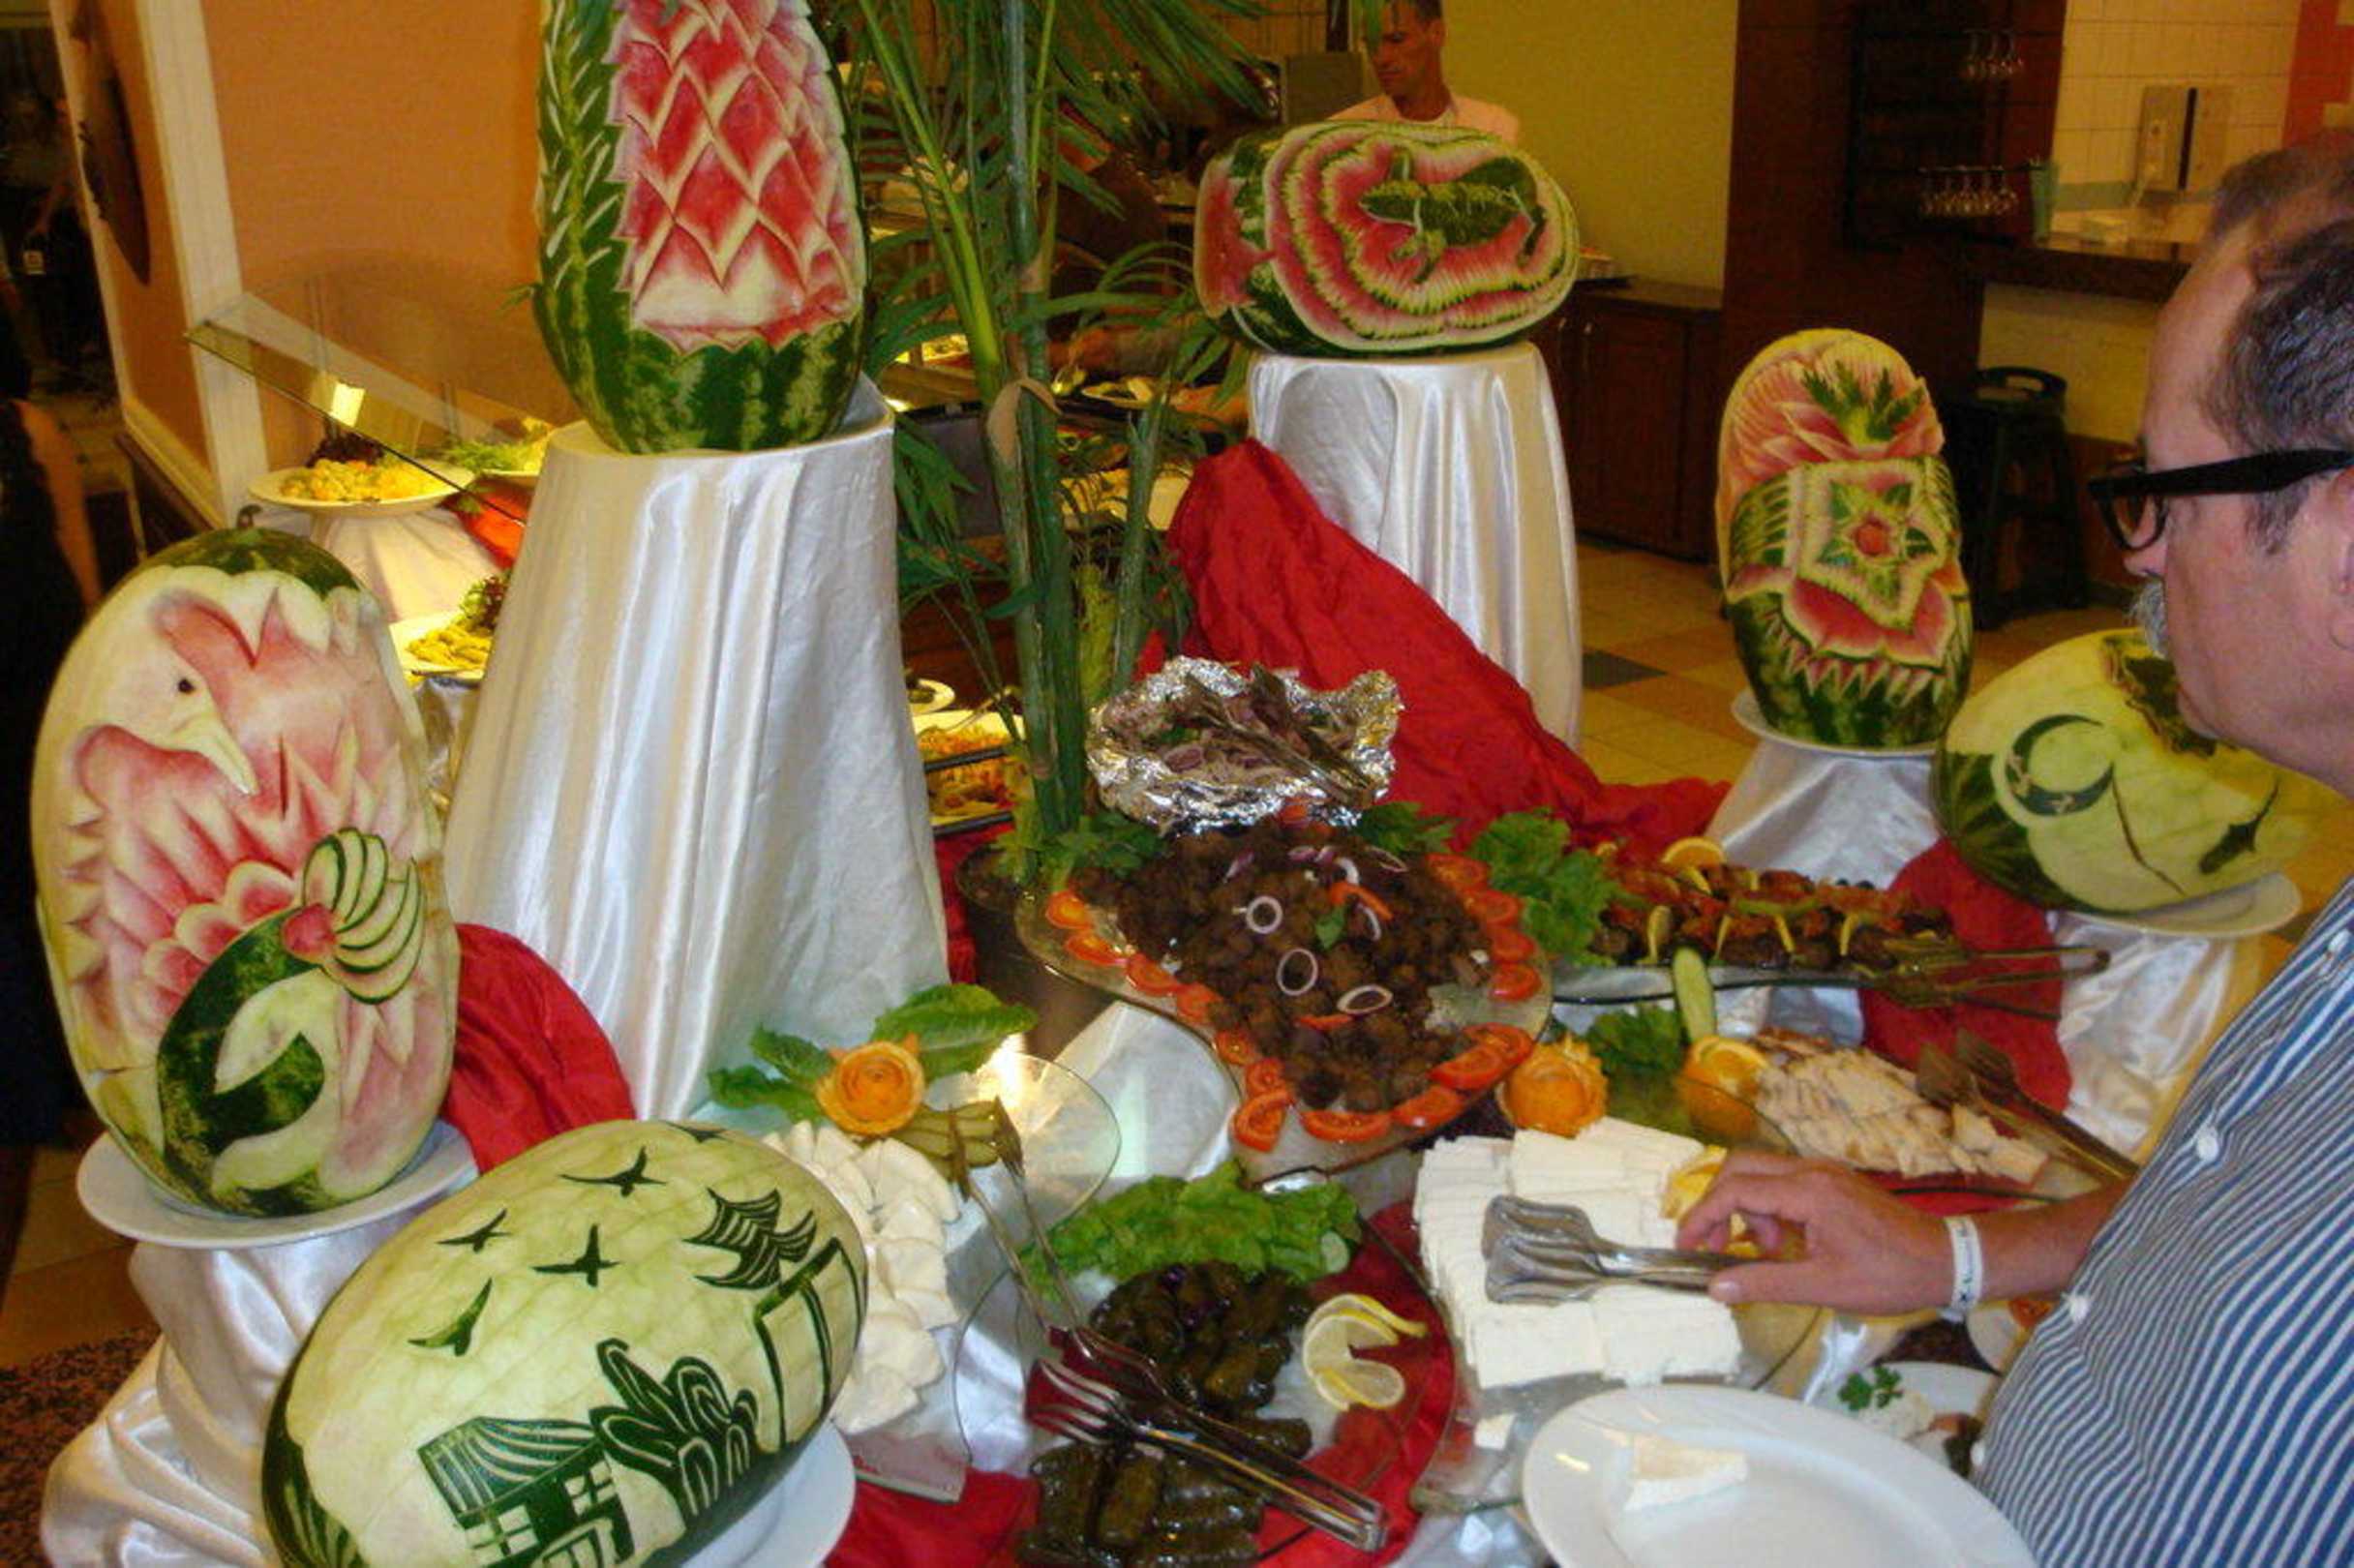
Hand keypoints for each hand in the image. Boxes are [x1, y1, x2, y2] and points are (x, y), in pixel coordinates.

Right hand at [1676, 1151, 1951, 1313]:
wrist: (1946, 1260)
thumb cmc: (1889, 1276)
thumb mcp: (1825, 1287)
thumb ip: (1765, 1283)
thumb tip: (1715, 1287)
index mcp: (1808, 1192)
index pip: (1735, 1190)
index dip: (1701, 1216)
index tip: (1687, 1246)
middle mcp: (1812, 1170)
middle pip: (1740, 1167)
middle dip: (1718, 1205)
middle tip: (1716, 1247)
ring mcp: (1824, 1172)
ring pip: (1761, 1173)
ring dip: (1747, 1209)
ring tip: (1767, 1253)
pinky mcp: (1833, 1181)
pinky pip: (1783, 1182)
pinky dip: (1769, 1207)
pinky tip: (1785, 1244)